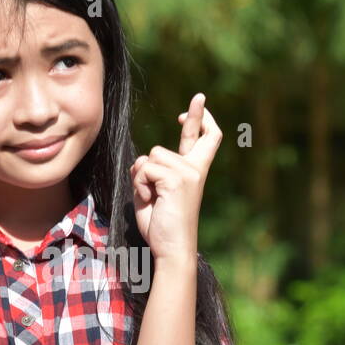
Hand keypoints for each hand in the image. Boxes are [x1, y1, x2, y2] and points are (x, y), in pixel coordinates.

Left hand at [129, 92, 221, 263]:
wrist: (171, 248)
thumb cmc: (161, 226)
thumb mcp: (153, 194)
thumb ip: (150, 174)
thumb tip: (143, 161)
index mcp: (193, 173)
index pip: (204, 141)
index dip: (199, 120)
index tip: (195, 106)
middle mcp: (195, 169)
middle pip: (193, 135)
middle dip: (195, 113)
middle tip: (200, 96)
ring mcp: (188, 173)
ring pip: (152, 156)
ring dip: (142, 176)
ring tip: (152, 198)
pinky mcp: (177, 179)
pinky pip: (145, 169)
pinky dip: (140, 184)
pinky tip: (151, 200)